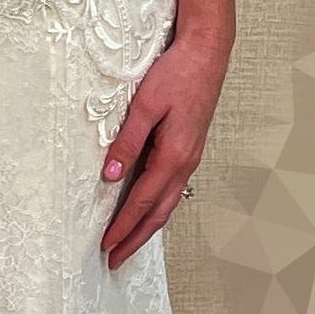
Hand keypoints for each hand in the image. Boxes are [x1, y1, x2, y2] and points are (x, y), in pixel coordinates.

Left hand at [100, 29, 230, 269]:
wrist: (207, 54)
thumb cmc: (177, 74)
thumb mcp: (145, 106)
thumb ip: (127, 142)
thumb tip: (110, 176)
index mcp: (174, 156)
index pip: (143, 202)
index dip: (123, 227)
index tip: (107, 246)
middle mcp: (185, 163)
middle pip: (159, 213)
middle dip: (135, 238)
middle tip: (115, 260)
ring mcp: (190, 158)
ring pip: (167, 203)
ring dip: (147, 226)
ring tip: (128, 243)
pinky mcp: (189, 149)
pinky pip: (171, 188)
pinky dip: (157, 207)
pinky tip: (147, 209)